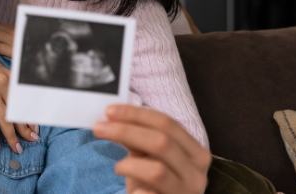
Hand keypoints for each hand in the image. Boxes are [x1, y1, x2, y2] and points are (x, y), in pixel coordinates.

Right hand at [0, 54, 38, 153]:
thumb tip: (21, 97)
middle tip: (32, 140)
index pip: (24, 102)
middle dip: (26, 129)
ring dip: (12, 136)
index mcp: (10, 80)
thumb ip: (10, 82)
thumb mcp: (0, 69)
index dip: (30, 117)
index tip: (36, 129)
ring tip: (17, 148)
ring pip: (4, 119)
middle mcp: (2, 87)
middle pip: (17, 113)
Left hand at [93, 105, 210, 193]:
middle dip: (126, 131)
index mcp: (195, 152)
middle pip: (161, 142)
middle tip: (99, 128)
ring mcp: (186, 193)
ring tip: (119, 168)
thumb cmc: (155, 183)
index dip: (137, 115)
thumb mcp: (149, 157)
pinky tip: (133, 191)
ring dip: (129, 165)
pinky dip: (136, 192)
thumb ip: (138, 138)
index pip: (167, 124)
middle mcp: (196, 173)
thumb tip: (113, 117)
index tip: (109, 111)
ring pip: (157, 171)